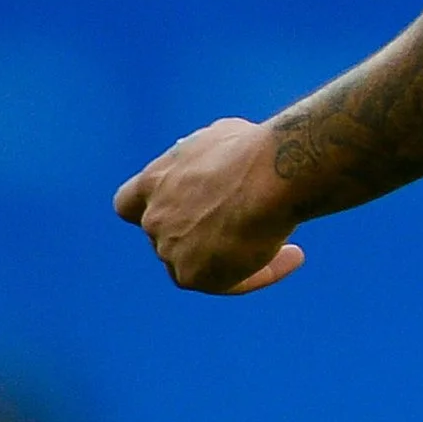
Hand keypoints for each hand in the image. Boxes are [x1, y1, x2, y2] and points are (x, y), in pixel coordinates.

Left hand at [114, 117, 305, 294]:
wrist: (271, 173)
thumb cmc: (255, 149)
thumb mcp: (220, 139)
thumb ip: (205, 160)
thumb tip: (215, 167)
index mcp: (154, 181)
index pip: (128, 204)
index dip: (153, 210)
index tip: (180, 210)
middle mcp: (153, 217)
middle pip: (170, 239)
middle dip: (205, 236)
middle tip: (246, 227)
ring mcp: (168, 249)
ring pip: (202, 263)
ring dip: (237, 257)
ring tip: (284, 245)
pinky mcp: (191, 276)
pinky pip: (231, 282)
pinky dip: (261, 273)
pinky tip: (293, 256)